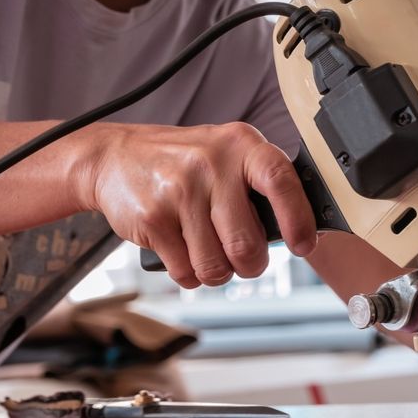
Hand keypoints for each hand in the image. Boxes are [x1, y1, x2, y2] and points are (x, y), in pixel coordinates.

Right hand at [76, 121, 315, 287]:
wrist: (114, 156)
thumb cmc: (184, 163)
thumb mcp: (227, 156)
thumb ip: (261, 186)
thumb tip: (301, 231)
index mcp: (241, 144)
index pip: (280, 180)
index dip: (298, 219)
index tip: (304, 244)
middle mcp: (212, 164)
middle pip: (246, 243)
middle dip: (250, 264)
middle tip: (244, 259)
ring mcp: (180, 190)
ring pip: (215, 265)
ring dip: (217, 272)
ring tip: (209, 252)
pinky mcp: (153, 218)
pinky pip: (185, 271)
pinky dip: (189, 273)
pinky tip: (183, 250)